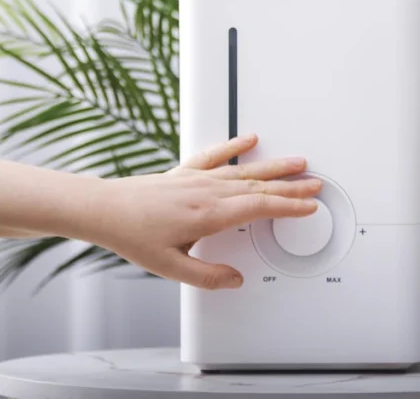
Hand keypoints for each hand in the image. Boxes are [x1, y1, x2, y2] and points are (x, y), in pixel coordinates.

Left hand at [85, 134, 320, 290]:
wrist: (104, 209)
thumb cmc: (132, 234)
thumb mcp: (171, 268)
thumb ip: (207, 277)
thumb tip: (235, 280)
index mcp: (207, 215)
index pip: (259, 207)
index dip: (288, 206)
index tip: (308, 206)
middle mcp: (205, 192)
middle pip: (258, 185)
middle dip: (290, 186)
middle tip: (315, 184)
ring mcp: (194, 179)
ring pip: (242, 170)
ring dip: (272, 166)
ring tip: (296, 162)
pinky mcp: (182, 172)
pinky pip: (214, 155)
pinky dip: (233, 146)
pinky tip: (248, 140)